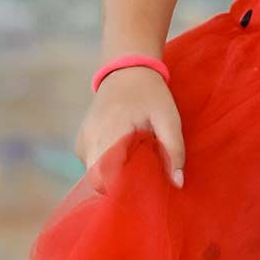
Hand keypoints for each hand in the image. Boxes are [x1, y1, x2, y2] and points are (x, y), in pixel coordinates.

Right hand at [77, 67, 184, 183]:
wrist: (126, 70)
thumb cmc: (150, 94)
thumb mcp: (169, 118)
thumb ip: (174, 150)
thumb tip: (177, 183)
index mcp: (108, 132)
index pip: (105, 178)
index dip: (124, 188)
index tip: (145, 185)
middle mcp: (88, 140)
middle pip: (99, 181)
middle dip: (122, 184)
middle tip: (145, 173)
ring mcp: (81, 143)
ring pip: (95, 176)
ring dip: (116, 175)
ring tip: (137, 159)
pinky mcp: (81, 144)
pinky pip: (93, 166)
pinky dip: (109, 166)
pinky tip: (126, 153)